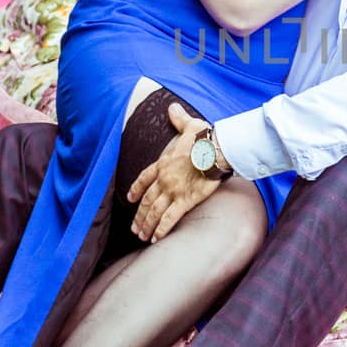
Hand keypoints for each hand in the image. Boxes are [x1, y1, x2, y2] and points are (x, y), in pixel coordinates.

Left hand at [126, 103, 224, 240]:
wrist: (215, 150)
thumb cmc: (204, 138)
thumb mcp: (189, 125)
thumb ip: (179, 120)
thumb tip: (172, 107)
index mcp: (163, 163)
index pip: (144, 178)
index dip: (136, 189)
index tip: (130, 198)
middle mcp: (164, 179)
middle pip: (146, 200)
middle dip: (139, 215)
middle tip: (134, 227)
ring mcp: (173, 191)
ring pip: (154, 211)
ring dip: (146, 224)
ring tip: (142, 235)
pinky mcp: (185, 201)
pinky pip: (169, 219)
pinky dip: (161, 230)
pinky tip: (156, 239)